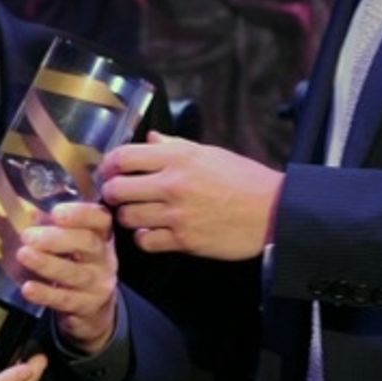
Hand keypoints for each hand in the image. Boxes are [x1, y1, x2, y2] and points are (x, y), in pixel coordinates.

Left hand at [18, 201, 117, 355]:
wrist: (94, 308)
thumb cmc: (77, 265)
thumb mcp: (71, 244)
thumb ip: (51, 227)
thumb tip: (25, 213)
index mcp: (101, 235)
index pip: (99, 219)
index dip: (80, 213)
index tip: (56, 212)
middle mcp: (104, 258)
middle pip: (87, 244)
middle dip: (56, 238)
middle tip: (28, 236)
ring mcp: (98, 284)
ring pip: (75, 273)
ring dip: (47, 264)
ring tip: (23, 255)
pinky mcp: (87, 306)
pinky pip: (65, 300)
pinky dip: (45, 293)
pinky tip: (28, 288)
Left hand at [99, 132, 281, 260]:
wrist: (273, 211)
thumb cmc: (244, 179)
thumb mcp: (210, 153)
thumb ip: (175, 145)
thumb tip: (150, 138)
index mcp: (179, 157)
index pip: (123, 157)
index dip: (108, 165)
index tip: (108, 170)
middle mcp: (173, 183)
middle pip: (117, 189)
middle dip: (111, 192)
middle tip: (117, 195)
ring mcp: (177, 214)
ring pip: (127, 217)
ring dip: (128, 216)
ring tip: (138, 214)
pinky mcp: (184, 240)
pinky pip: (145, 241)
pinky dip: (144, 238)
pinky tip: (153, 231)